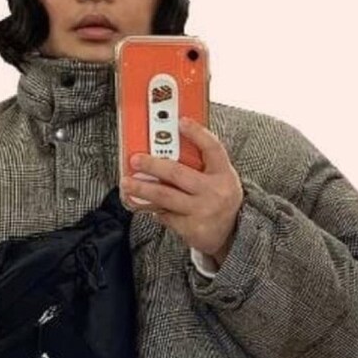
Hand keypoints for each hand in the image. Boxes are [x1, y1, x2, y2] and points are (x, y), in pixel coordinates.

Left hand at [120, 118, 243, 263]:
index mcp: (223, 174)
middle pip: (178, 173)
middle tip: (135, 160)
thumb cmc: (219, 199)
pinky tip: (147, 204)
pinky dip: (155, 209)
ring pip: (165, 196)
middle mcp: (215, 192)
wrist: (231, 235)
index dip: (197, 134)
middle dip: (152, 165)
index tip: (181, 122)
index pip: (213, 148)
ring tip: (127, 183)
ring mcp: (202, 211)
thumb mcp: (219, 178)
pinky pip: (166, 215)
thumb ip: (201, 163)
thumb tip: (167, 146)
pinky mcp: (191, 228)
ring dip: (142, 189)